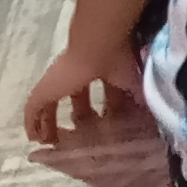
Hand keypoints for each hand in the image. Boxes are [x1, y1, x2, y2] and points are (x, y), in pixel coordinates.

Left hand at [24, 30, 142, 146]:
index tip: (105, 120)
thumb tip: (153, 116)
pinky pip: (33, 112)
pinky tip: (36, 138)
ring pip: (49, 105)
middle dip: (78, 113)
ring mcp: (57, 82)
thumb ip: (141, 99)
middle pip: (75, 96)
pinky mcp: (43, 92)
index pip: (98, 89)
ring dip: (50, 122)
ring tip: (50, 140)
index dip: (101, 106)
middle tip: (79, 131)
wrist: (98, 46)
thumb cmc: (119, 62)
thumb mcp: (135, 83)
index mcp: (98, 68)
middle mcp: (76, 73)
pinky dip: (33, 125)